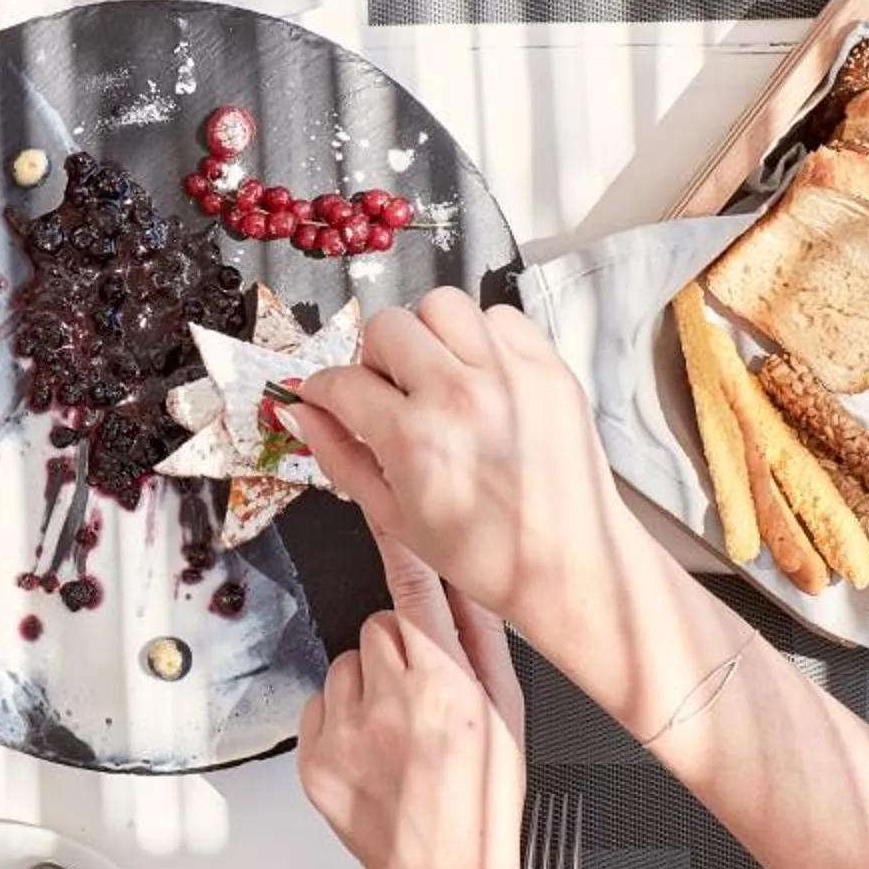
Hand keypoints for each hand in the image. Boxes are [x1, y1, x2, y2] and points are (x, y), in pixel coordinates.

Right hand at [284, 290, 638, 655]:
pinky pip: (499, 316)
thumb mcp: (393, 515)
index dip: (325, 390)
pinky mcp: (548, 367)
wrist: (570, 563)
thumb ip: (338, 455)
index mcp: (415, 438)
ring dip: (428, 335)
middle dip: (375, 357)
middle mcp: (460, 394)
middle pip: (387, 325)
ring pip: (442, 305)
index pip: (343, 381)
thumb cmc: (484, 553)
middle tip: (391, 392)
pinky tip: (481, 377)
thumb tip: (299, 413)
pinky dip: (481, 337)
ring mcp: (510, 374)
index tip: (329, 396)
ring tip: (438, 377)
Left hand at [299, 528, 523, 868]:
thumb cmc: (484, 801)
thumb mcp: (508, 713)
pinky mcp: (314, 756)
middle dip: (402, 648)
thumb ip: (484, 642)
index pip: (415, 590)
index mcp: (445, 687)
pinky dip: (345, 720)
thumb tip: (470, 582)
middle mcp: (390, 703)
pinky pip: (323, 704)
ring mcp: (345, 732)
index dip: (400, 540)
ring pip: (348, 663)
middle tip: (427, 696)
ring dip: (371, 685)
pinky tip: (377, 753)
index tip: (383, 500)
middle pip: (381, 625)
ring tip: (403, 732)